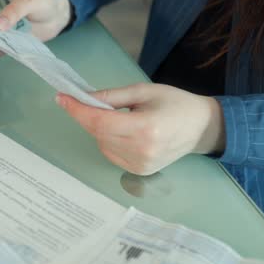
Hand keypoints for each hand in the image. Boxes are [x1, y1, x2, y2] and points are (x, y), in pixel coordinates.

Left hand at [55, 83, 225, 174]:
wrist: (201, 128)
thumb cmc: (175, 104)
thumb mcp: (144, 91)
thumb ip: (112, 96)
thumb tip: (83, 98)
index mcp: (146, 128)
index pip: (100, 122)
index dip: (78, 110)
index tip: (62, 97)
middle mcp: (142, 151)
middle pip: (98, 133)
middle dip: (86, 115)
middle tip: (84, 100)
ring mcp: (140, 165)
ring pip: (101, 144)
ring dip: (98, 128)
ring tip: (117, 116)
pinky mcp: (139, 171)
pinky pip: (110, 153)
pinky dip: (107, 140)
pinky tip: (122, 130)